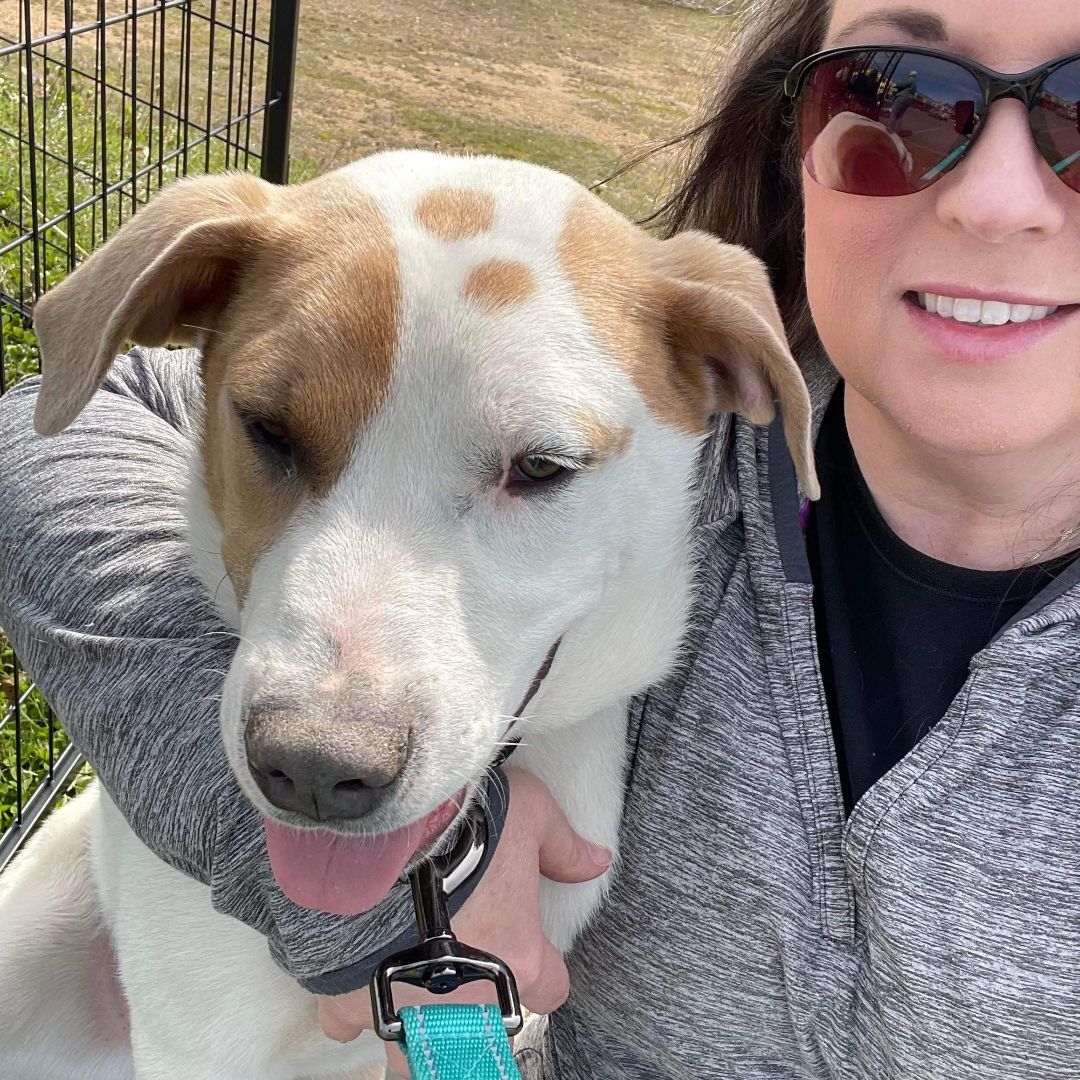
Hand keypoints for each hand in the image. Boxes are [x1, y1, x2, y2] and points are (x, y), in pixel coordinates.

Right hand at [315, 767, 612, 1074]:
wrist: (377, 830)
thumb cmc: (465, 822)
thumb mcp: (530, 814)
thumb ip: (563, 846)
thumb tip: (598, 861)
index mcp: (519, 957)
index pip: (552, 990)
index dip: (541, 966)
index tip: (523, 941)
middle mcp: (468, 997)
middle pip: (484, 1024)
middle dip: (475, 996)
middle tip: (460, 944)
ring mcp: (406, 1006)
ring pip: (420, 1038)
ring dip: (419, 1011)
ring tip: (410, 966)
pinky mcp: (349, 1001)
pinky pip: (350, 1024)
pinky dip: (352, 1004)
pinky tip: (356, 967)